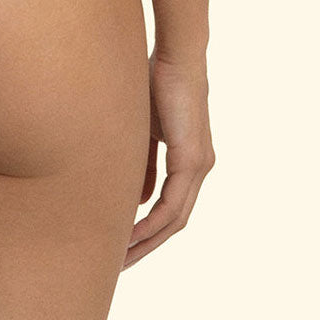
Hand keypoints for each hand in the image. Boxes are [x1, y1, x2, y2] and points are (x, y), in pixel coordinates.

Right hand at [123, 51, 215, 268]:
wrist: (175, 55)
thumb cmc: (156, 81)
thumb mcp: (144, 128)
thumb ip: (144, 163)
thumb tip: (139, 198)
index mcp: (190, 159)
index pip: (170, 206)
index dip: (148, 228)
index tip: (123, 242)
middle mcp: (200, 168)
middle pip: (175, 222)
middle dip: (147, 245)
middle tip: (120, 263)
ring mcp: (200, 166)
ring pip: (176, 219)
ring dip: (148, 241)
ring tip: (121, 257)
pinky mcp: (193, 160)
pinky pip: (173, 204)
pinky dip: (152, 223)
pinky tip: (132, 233)